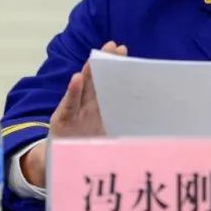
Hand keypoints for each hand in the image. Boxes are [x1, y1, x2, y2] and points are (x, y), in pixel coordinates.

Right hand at [21, 40, 127, 186]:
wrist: (59, 164)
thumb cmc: (83, 149)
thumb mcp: (106, 141)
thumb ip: (122, 136)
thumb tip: (152, 139)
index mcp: (97, 109)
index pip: (108, 85)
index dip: (116, 70)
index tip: (124, 51)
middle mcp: (85, 106)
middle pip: (96, 81)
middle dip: (105, 63)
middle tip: (115, 46)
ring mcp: (73, 112)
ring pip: (82, 89)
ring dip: (88, 72)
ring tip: (95, 56)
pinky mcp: (62, 121)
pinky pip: (68, 105)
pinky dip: (72, 92)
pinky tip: (76, 79)